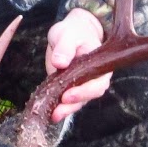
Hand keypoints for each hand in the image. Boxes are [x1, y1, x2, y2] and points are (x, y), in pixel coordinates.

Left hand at [45, 8, 110, 123]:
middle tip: (58, 110)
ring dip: (66, 110)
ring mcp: (82, 84)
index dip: (84, 92)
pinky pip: (67, 101)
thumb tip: (60, 62)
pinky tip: (49, 112)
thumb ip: (64, 46)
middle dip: (73, 105)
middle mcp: (94, 78)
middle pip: (88, 96)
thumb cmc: (73, 31)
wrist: (71, 33)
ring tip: (52, 115)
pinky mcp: (70, 88)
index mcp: (99, 64)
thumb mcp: (67, 33)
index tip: (67, 95)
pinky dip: (59, 107)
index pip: (97, 83)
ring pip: (78, 102)